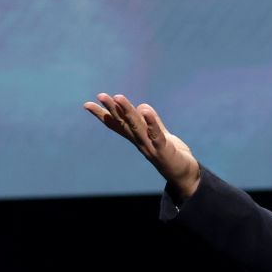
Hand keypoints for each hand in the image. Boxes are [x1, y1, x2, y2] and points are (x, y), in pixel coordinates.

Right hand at [83, 93, 200, 198]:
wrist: (184, 175)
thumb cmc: (171, 154)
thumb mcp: (160, 134)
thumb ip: (152, 122)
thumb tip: (142, 107)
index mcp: (137, 138)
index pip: (118, 124)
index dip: (103, 115)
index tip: (87, 104)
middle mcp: (140, 142)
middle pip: (124, 123)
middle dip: (113, 109)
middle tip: (101, 96)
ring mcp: (151, 147)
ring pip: (137, 127)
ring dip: (127, 112)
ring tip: (118, 97)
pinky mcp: (164, 150)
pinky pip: (157, 134)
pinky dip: (151, 122)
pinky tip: (146, 110)